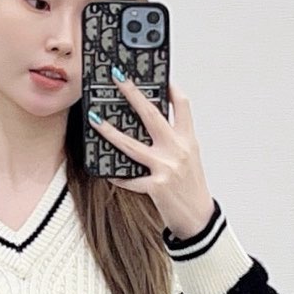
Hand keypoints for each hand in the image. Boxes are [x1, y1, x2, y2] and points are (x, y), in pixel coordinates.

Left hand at [89, 77, 214, 241]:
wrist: (198, 217)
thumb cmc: (191, 186)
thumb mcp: (189, 157)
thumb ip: (174, 139)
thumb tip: (153, 123)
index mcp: (188, 139)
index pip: (182, 105)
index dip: (171, 87)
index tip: (159, 75)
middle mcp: (178, 150)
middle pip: (152, 115)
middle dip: (133, 94)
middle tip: (118, 79)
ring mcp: (166, 168)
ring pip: (132, 145)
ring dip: (110, 131)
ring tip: (95, 119)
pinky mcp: (156, 186)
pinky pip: (130, 178)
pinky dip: (118, 176)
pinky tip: (108, 172)